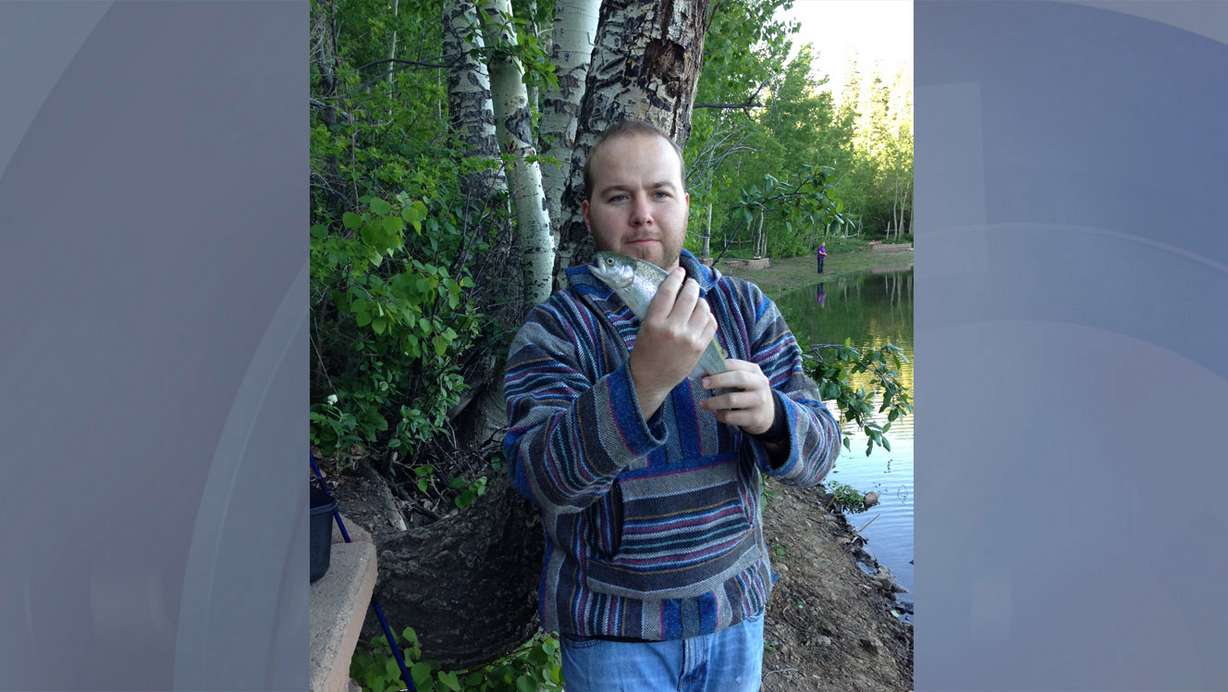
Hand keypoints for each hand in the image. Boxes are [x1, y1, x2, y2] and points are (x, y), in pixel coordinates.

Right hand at [628, 267, 717, 418]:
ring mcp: (689, 339)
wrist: (651, 379)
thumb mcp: (644, 327)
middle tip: (691, 283)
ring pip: (703, 308)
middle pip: (689, 296)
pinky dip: (708, 316)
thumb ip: (658, 310)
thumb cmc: (644, 351)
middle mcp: (673, 329)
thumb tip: (674, 288)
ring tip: (696, 301)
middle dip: (691, 285)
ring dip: (701, 300)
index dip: (676, 277)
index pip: (668, 291)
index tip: (680, 271)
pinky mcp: (700, 347)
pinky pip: (711, 323)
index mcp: (654, 322)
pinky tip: (702, 315)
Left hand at [699, 359, 774, 434]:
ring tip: (703, 404)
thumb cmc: (748, 392)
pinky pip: (731, 417)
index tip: (704, 372)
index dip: (718, 366)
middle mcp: (760, 384)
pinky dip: (720, 415)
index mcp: (754, 371)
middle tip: (703, 384)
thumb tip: (703, 372)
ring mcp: (759, 402)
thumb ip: (728, 373)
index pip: (735, 364)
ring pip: (732, 400)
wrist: (768, 414)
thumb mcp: (744, 379)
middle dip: (718, 380)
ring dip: (714, 402)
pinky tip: (716, 414)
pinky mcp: (755, 418)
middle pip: (738, 378)